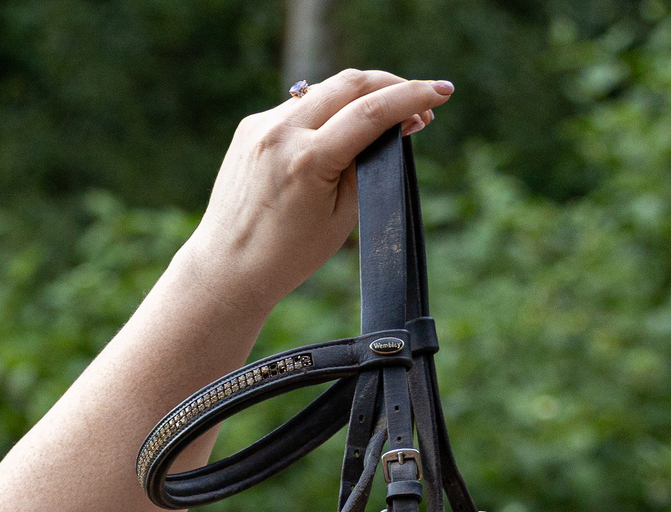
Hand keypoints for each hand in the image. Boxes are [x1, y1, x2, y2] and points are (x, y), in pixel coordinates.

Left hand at [179, 68, 454, 312]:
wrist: (227, 269)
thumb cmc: (289, 254)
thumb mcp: (342, 214)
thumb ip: (368, 163)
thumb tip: (393, 125)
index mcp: (307, 160)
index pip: (371, 112)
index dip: (413, 96)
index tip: (444, 92)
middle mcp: (281, 134)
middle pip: (350, 84)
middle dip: (392, 85)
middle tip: (421, 101)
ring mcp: (261, 126)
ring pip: (325, 90)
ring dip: (361, 95)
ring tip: (388, 116)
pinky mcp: (250, 128)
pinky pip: (300, 106)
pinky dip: (329, 110)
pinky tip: (345, 127)